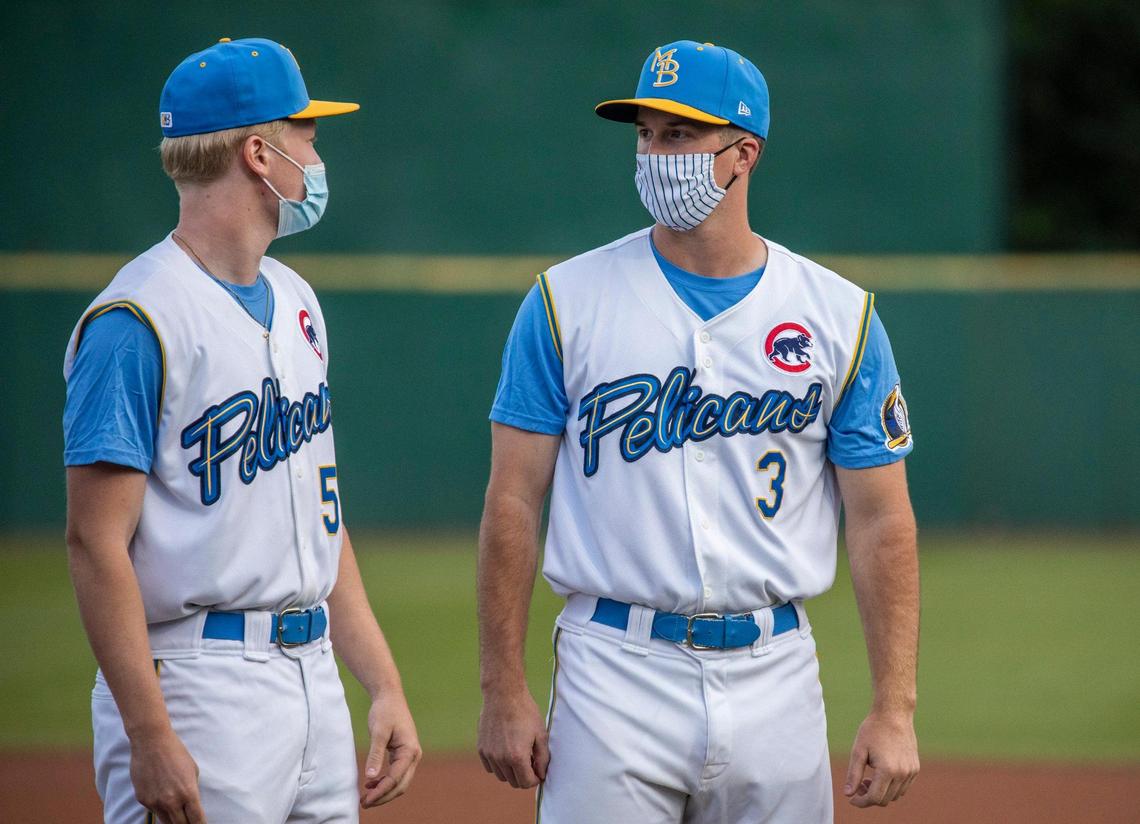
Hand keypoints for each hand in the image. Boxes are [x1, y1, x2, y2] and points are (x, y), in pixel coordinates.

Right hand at [129, 727, 205, 823]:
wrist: (152, 742)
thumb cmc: (176, 753)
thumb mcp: (192, 771)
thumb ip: (192, 790)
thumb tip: (191, 805)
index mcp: (188, 793)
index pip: (196, 820)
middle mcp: (171, 801)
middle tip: (189, 822)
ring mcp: (155, 802)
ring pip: (166, 821)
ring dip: (173, 820)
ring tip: (178, 815)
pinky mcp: (143, 800)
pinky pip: (154, 810)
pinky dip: (160, 808)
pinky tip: (162, 798)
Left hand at [361, 691, 421, 807]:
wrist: (390, 697)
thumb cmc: (385, 711)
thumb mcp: (378, 732)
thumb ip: (375, 754)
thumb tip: (371, 777)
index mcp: (410, 750)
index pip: (396, 778)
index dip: (381, 791)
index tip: (366, 800)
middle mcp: (413, 755)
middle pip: (401, 785)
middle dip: (383, 796)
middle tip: (364, 803)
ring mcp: (409, 756)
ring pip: (399, 782)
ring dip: (384, 791)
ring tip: (365, 796)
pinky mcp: (403, 754)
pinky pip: (396, 774)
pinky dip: (385, 782)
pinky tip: (371, 783)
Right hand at [477, 688, 549, 788]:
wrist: (503, 694)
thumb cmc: (525, 712)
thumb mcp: (541, 734)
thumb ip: (543, 758)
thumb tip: (542, 775)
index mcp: (517, 757)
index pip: (526, 783)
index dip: (535, 779)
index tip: (538, 770)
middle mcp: (501, 759)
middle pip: (514, 782)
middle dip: (524, 775)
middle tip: (530, 761)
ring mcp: (489, 754)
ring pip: (501, 776)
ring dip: (511, 771)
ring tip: (518, 754)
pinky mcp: (481, 748)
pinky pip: (490, 767)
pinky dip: (499, 764)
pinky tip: (506, 750)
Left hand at [844, 709, 919, 807]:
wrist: (894, 714)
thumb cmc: (873, 730)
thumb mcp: (858, 751)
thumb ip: (853, 775)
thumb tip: (848, 794)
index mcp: (887, 770)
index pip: (874, 798)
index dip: (861, 802)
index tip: (852, 799)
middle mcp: (902, 774)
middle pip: (885, 799)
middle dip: (869, 797)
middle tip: (859, 785)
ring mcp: (911, 772)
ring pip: (895, 795)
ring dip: (881, 792)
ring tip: (869, 778)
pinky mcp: (915, 768)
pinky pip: (903, 787)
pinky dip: (892, 787)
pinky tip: (881, 774)